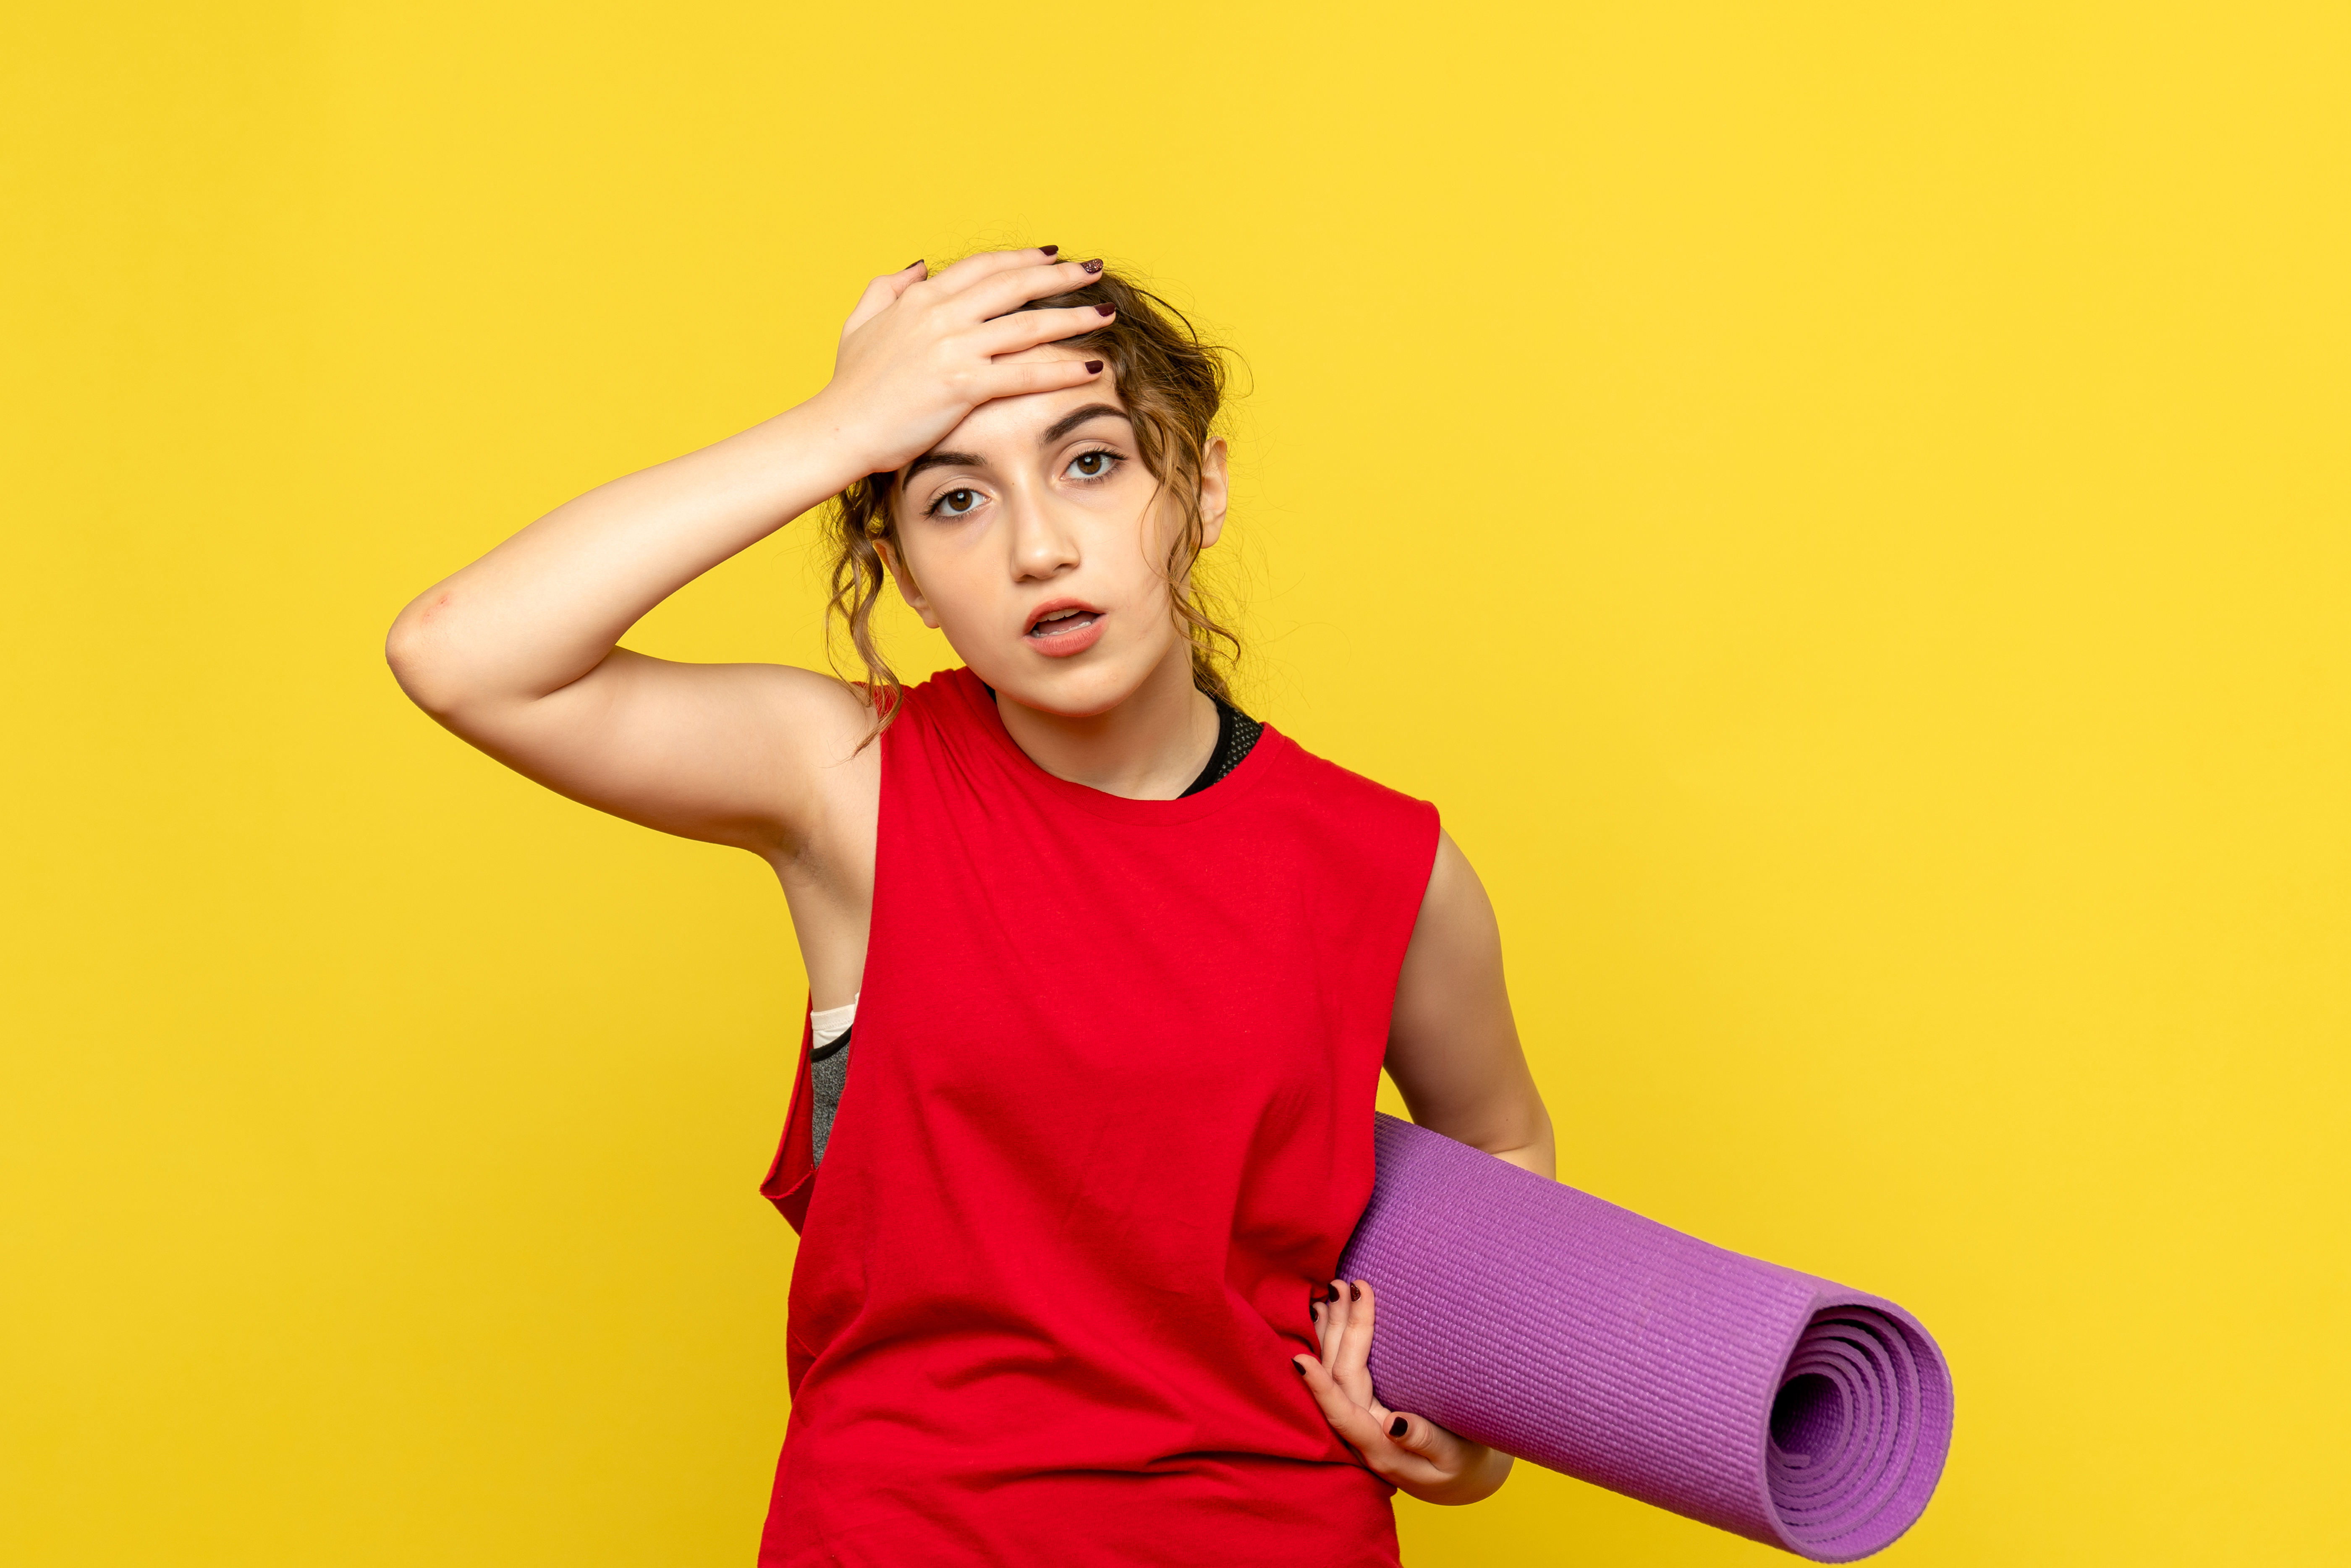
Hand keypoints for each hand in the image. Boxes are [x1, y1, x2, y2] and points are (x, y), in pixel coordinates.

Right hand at [808, 247, 1115, 477]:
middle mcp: (942, 315)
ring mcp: (954, 349)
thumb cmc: (850, 385)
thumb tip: (919, 266)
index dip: (1022, 258)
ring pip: (1027, 324)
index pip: (983, 267)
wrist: (839, 429)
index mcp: (922, 299)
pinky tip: (1092, 367)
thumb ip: (888, 288)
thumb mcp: (860, 322)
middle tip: (1095, 269)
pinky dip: (1061, 369)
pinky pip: (1024, 374)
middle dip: (1061, 276)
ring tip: (1107, 312)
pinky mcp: (963, 386)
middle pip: (1014, 285)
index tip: (1052, 255)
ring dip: (1073, 316)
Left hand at [1295, 1278, 1514, 1505]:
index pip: (1343, 1414)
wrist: (1459, 1477)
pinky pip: (1341, 1372)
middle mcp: (1360, 1434)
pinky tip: (1327, 1315)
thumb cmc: (1460, 1467)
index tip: (1300, 1359)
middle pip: (1340, 1379)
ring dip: (1332, 1330)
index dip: (1320, 1388)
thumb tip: (1394, 1424)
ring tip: (1329, 1291)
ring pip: (1335, 1372)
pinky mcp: (1361, 1407)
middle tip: (1342, 1286)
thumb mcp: (1452, 1459)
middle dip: (1339, 1331)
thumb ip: (1424, 1441)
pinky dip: (1333, 1341)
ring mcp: (1357, 1419)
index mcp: (1379, 1450)